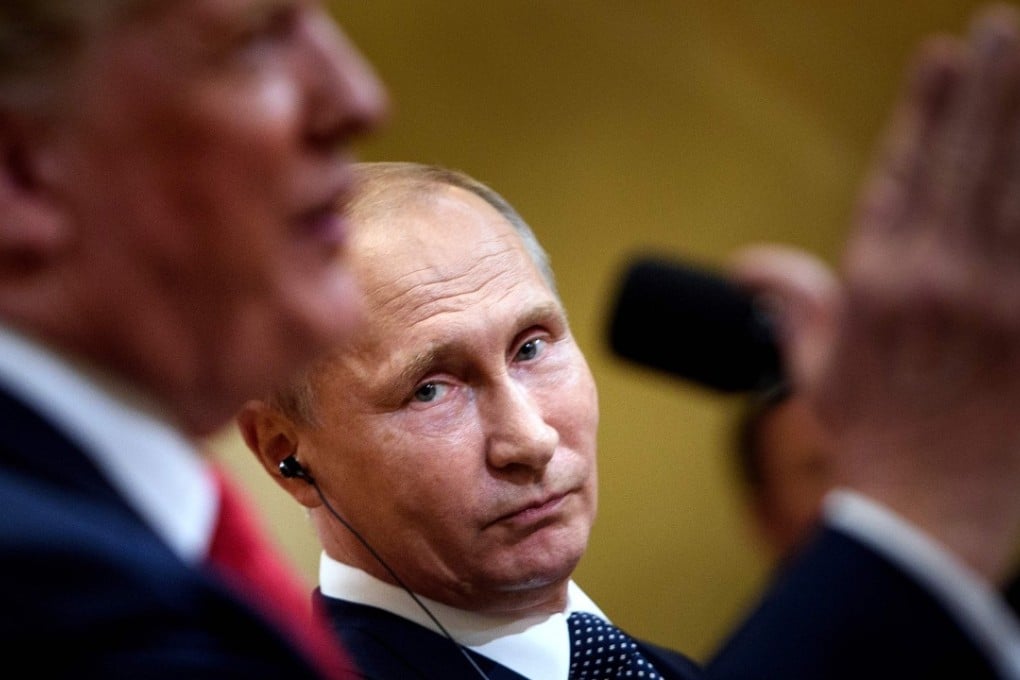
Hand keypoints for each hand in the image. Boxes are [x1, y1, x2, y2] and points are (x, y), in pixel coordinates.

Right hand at [730, 4, 1019, 583]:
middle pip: (964, 161)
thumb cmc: (868, 443)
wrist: (919, 519)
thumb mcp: (814, 371)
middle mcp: (931, 280)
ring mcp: (993, 303)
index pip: (901, 173)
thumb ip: (793, 305)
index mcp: (873, 285)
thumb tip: (750, 269)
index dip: (925, 109)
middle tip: (1004, 24)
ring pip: (1016, 186)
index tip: (942, 52)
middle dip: (987, 86)